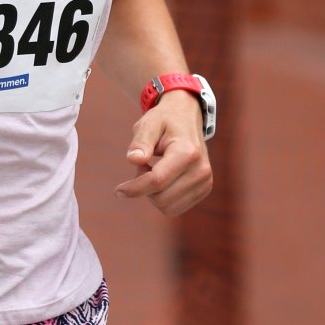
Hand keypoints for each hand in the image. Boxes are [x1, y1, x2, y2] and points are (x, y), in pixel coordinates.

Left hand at [116, 90, 213, 215]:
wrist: (187, 117)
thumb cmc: (164, 120)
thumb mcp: (149, 124)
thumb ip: (140, 141)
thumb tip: (133, 159)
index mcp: (187, 152)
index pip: (157, 181)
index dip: (134, 189)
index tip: (118, 191)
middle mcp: (201, 170)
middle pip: (161, 198)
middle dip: (144, 187)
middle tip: (143, 164)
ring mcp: (205, 181)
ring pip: (167, 207)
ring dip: (153, 193)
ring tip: (153, 170)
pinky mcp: (204, 189)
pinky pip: (175, 208)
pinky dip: (163, 197)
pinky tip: (163, 178)